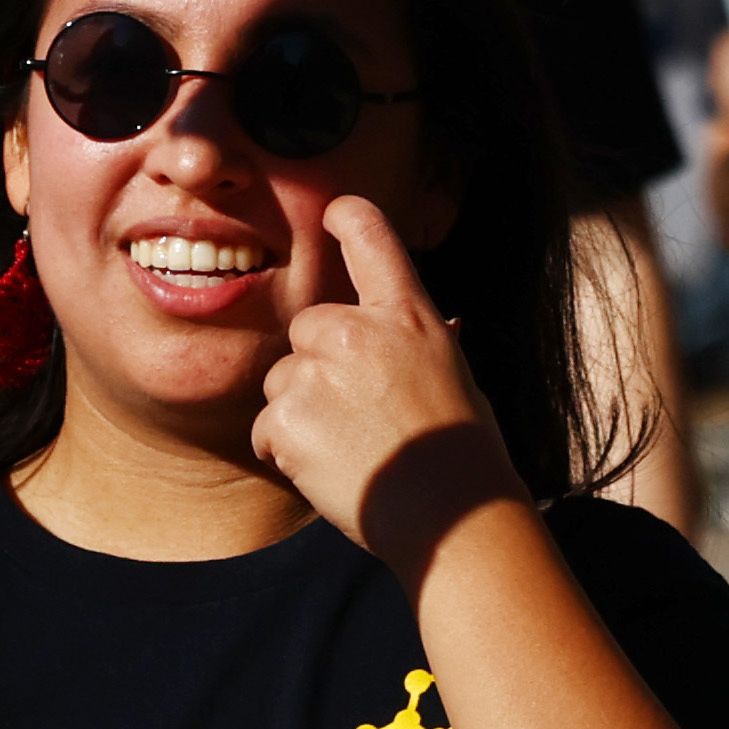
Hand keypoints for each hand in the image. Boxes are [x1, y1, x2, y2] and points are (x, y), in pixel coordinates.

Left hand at [255, 198, 519, 565]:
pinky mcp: (287, 417)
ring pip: (281, 380)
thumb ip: (431, 343)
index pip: (371, 237)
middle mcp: (357, 331)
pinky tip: (326, 469)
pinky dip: (284, 451)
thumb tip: (448, 323)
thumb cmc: (463, 452)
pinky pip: (265, 427)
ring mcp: (318, 372)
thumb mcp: (458, 376)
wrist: (450, 516)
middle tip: (356, 414)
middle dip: (316, 364)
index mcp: (407, 315)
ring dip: (299, 412)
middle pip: (307, 328)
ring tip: (349, 448)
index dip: (347, 217)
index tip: (333, 212)